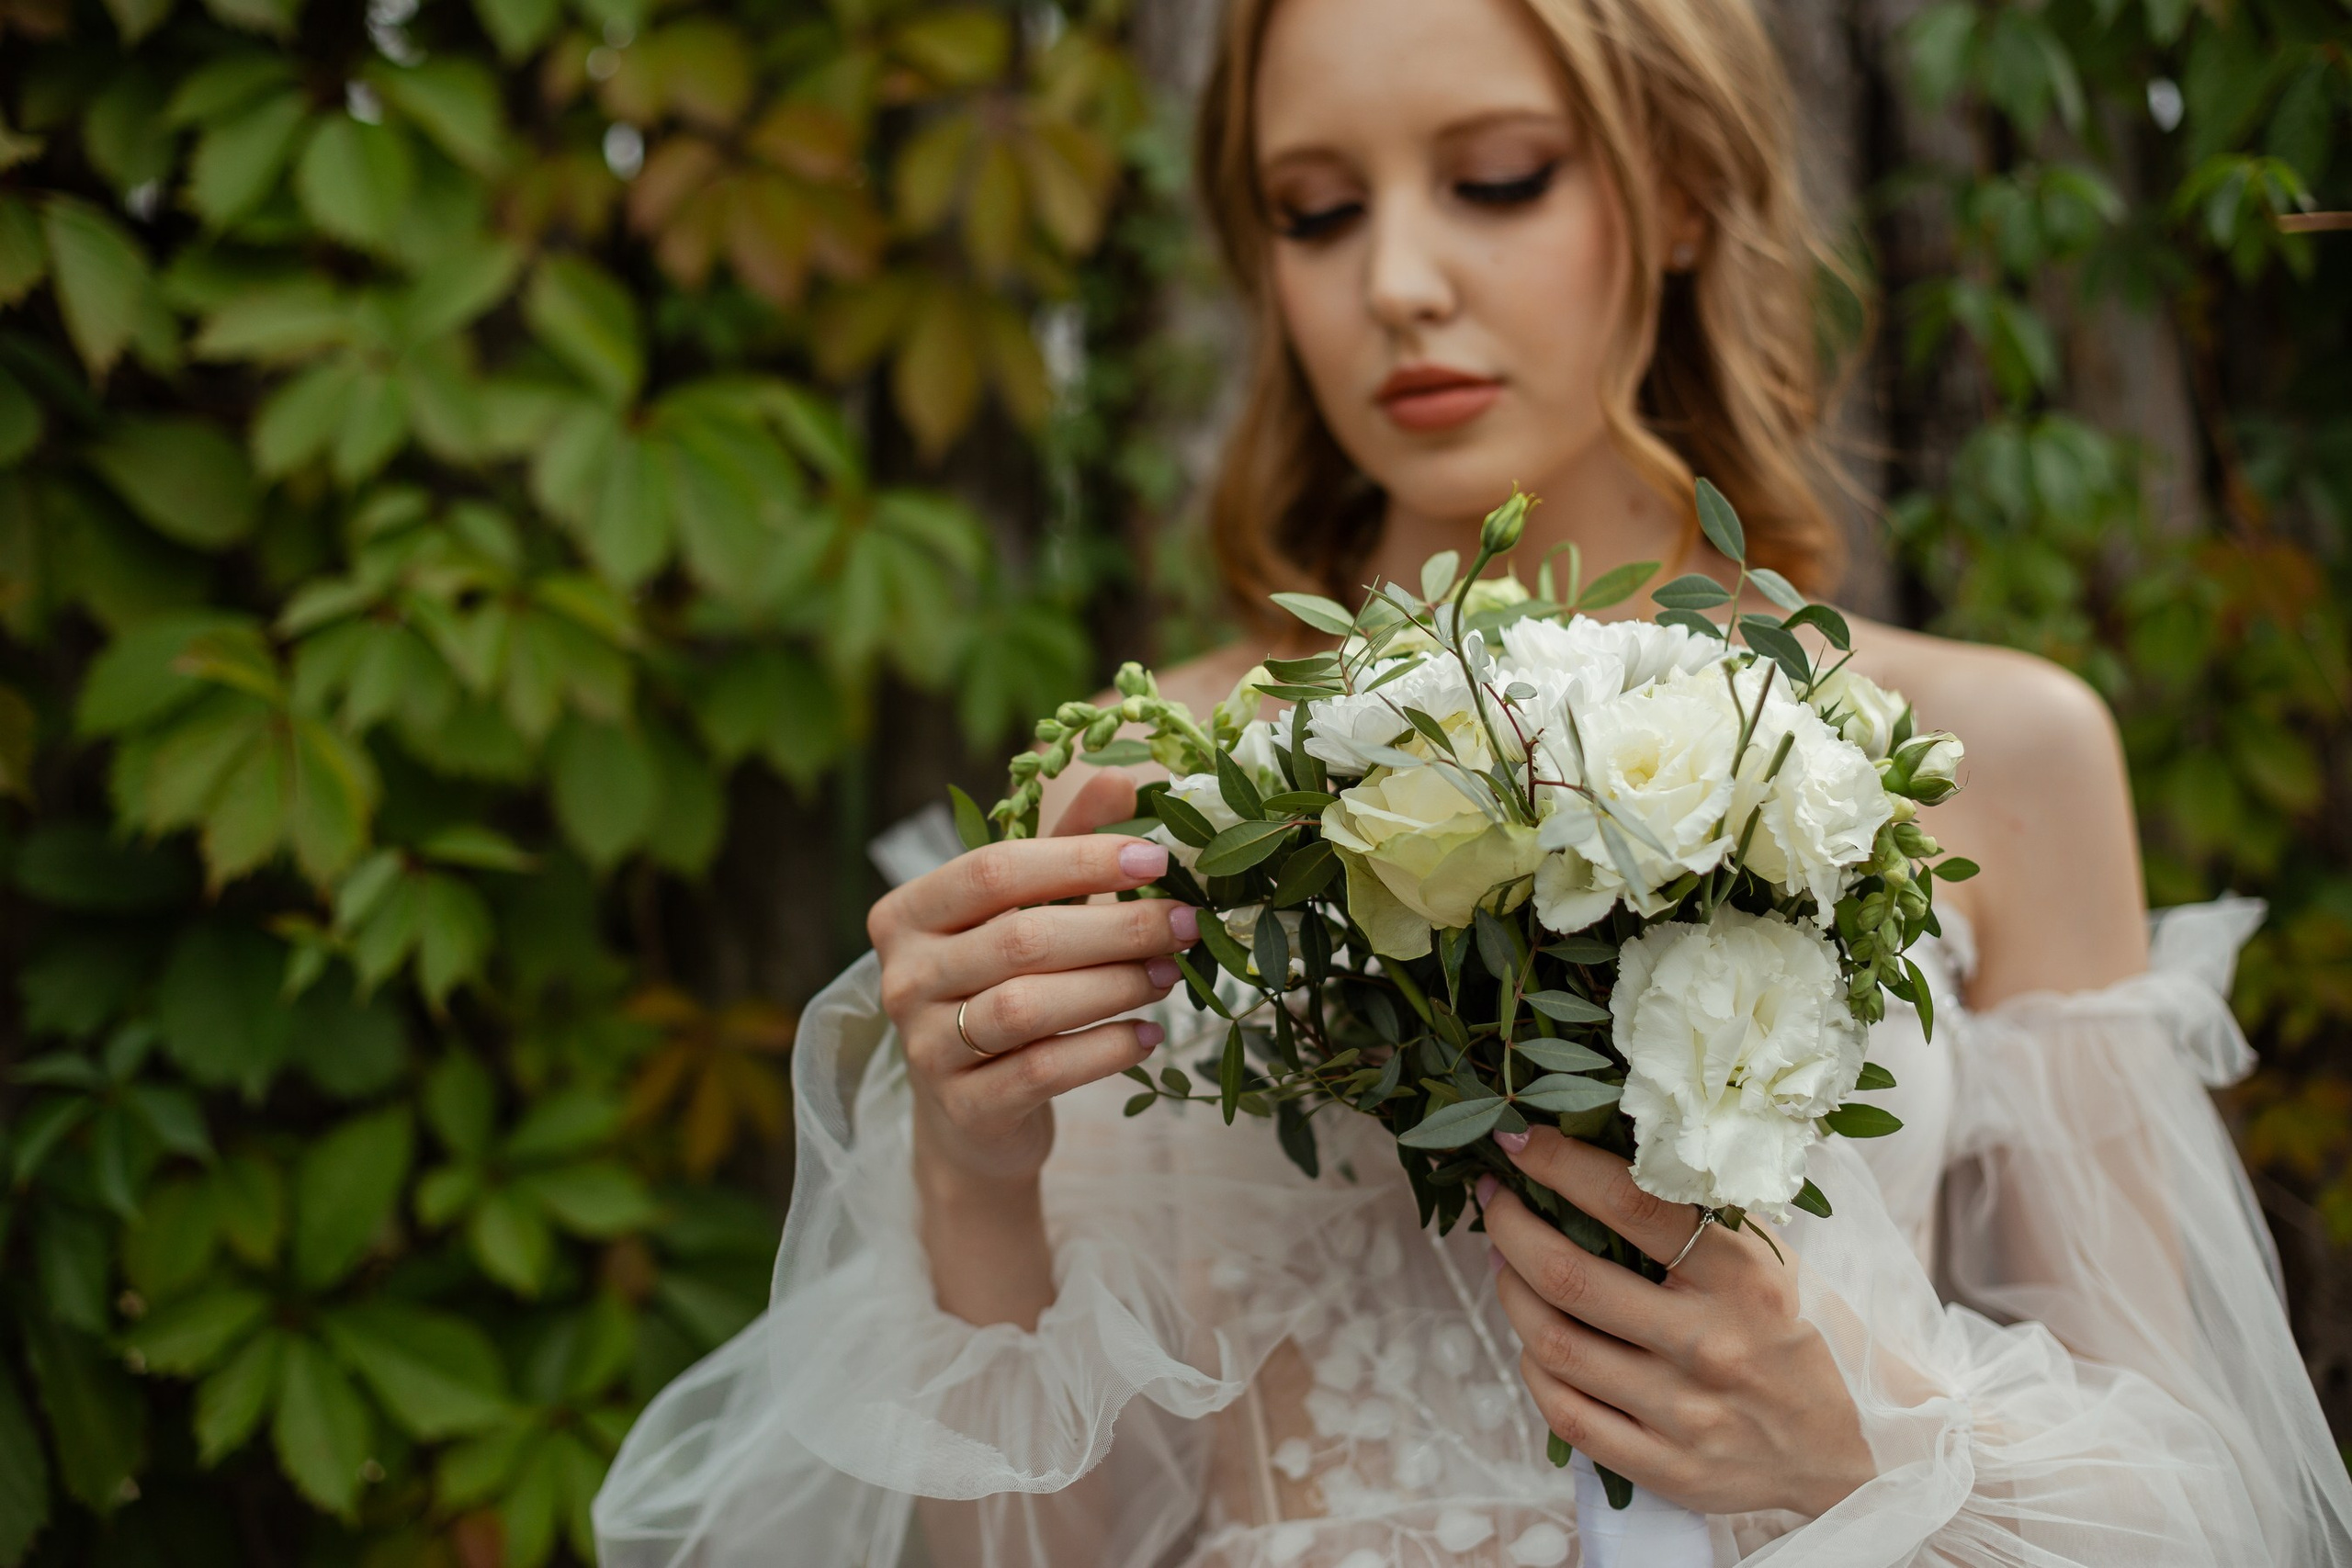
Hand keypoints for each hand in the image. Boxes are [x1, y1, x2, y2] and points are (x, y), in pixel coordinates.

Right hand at [868, 773, 1198, 1194]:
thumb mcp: (1024, 912)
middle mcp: (901, 977)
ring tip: (1170, 975)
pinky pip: (1042, 1071)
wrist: (970, 1116)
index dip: (1080, 859)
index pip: (994, 871)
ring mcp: (924, 1048)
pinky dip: (1106, 1049)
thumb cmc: (1001, 989)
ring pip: (1028, 1007)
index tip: (1157, 858)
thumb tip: (1125, 779)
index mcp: (907, 913)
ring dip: (1115, 985)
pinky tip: (1148, 1036)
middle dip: (1117, 927)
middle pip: (1019, 939)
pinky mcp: (963, 1108)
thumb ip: (1065, 847)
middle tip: (1188, 922)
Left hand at [1481, 1128, 1875, 1519]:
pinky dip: (1532, 1367)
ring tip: (1503, 1260)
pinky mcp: (1666, 1468)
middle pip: (1569, 1277)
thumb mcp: (1769, 1260)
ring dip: (1510, 1291)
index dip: (1561, 1165)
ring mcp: (1684, 1414)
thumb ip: (1698, 1214)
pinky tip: (1532, 1337)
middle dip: (1510, 1226)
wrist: (1849, 1449)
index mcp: (1743, 1278)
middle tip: (1494, 1197)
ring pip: (1553, 1344)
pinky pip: (1564, 1413)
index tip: (1519, 1139)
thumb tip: (1604, 1146)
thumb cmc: (1792, 1332)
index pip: (1633, 1205)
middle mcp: (1710, 1345)